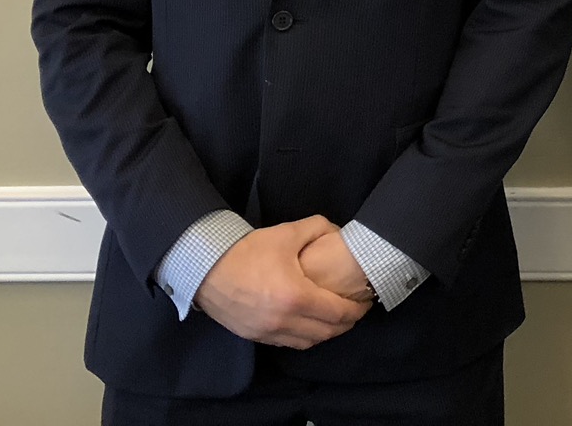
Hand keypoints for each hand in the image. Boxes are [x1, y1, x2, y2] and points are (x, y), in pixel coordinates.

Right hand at [194, 216, 370, 347]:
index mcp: (296, 297)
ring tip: (335, 318)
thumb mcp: (287, 232)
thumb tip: (338, 232)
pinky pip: (288, 343)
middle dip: (346, 323)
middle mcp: (283, 321)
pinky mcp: (254, 336)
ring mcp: (267, 332)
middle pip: (327, 332)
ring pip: (308, 342)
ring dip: (326, 333)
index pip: (338, 313)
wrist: (205, 268)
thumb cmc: (247, 250)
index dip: (357, 310)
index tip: (366, 302)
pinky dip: (304, 337)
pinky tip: (309, 323)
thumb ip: (318, 228)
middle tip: (355, 311)